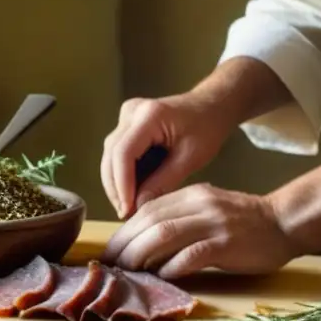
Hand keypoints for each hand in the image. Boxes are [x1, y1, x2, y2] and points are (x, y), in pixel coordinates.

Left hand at [100, 183, 295, 278]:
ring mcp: (212, 223)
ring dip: (140, 256)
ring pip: (163, 236)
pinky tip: (162, 277)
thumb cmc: (244, 222)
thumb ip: (180, 219)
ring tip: (128, 273)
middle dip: (125, 245)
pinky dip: (171, 267)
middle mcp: (198, 205)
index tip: (110, 252)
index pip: (147, 211)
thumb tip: (144, 244)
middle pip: (149, 222)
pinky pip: (190, 255)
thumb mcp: (208, 209)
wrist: (284, 222)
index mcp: (191, 195)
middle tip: (110, 267)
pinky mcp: (226, 244)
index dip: (124, 232)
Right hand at [101, 94, 234, 218]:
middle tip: (125, 214)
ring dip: (116, 183)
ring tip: (127, 208)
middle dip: (116, 187)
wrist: (210, 106)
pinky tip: (130, 193)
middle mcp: (132, 112)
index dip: (122, 184)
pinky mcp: (127, 124)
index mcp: (150, 115)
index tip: (127, 209)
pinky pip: (118, 152)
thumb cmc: (207, 128)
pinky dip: (122, 174)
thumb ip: (163, 182)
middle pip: (112, 154)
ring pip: (110, 154)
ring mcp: (127, 116)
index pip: (124, 152)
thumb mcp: (190, 158)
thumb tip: (139, 207)